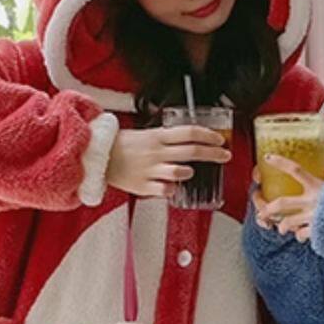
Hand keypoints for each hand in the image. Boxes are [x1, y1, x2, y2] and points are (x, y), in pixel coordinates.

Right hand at [106, 125, 227, 198]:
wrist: (99, 156)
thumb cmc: (124, 145)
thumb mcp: (147, 134)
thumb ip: (167, 138)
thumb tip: (190, 140)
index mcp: (158, 136)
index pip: (190, 132)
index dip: (208, 135)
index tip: (220, 139)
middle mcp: (157, 152)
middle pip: (192, 151)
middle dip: (213, 154)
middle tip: (225, 156)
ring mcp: (150, 169)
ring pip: (179, 171)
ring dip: (189, 172)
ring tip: (189, 172)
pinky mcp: (143, 186)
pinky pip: (164, 190)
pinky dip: (171, 189)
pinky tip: (171, 187)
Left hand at [251, 155, 323, 242]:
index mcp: (318, 186)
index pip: (295, 170)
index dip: (280, 163)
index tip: (267, 157)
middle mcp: (312, 201)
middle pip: (281, 203)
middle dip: (267, 208)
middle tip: (261, 212)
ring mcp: (312, 217)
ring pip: (287, 223)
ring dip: (282, 227)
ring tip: (281, 229)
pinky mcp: (316, 231)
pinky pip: (302, 235)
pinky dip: (301, 236)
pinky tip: (302, 236)